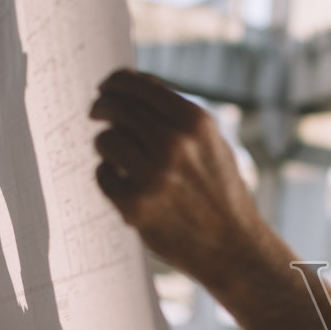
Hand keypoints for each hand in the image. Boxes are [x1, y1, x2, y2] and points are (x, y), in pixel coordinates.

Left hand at [89, 69, 266, 288]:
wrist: (232, 247)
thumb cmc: (219, 191)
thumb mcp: (211, 143)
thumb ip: (176, 115)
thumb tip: (132, 85)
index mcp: (195, 123)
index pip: (138, 86)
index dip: (115, 82)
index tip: (106, 87)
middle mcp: (174, 145)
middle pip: (116, 108)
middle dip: (102, 107)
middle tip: (98, 112)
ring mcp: (153, 176)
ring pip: (105, 140)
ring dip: (107, 145)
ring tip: (120, 157)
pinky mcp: (134, 205)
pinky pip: (102, 174)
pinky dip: (109, 176)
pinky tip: (127, 185)